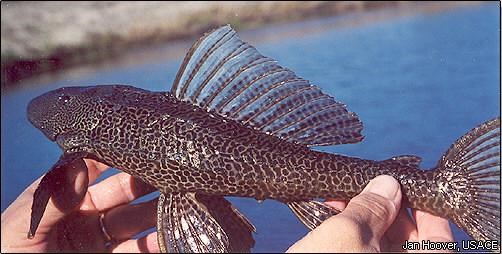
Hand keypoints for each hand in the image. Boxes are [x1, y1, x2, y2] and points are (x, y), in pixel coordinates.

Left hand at [1, 159, 158, 251]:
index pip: (91, 170)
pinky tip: (168, 235)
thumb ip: (52, 200)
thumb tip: (80, 167)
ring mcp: (98, 240)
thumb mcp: (20, 229)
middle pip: (121, 194)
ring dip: (156, 212)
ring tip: (179, 201)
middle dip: (145, 183)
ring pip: (134, 221)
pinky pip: (136, 250)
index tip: (137, 146)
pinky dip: (155, 243)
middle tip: (169, 172)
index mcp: (60, 200)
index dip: (114, 157)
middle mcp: (83, 216)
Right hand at [287, 175, 453, 251]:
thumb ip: (371, 208)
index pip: (438, 238)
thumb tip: (386, 185)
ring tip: (343, 198)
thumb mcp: (347, 235)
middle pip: (407, 241)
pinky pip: (359, 253)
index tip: (410, 187)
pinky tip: (332, 215)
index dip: (425, 207)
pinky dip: (349, 234)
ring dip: (364, 219)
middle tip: (371, 186)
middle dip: (387, 209)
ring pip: (379, 246)